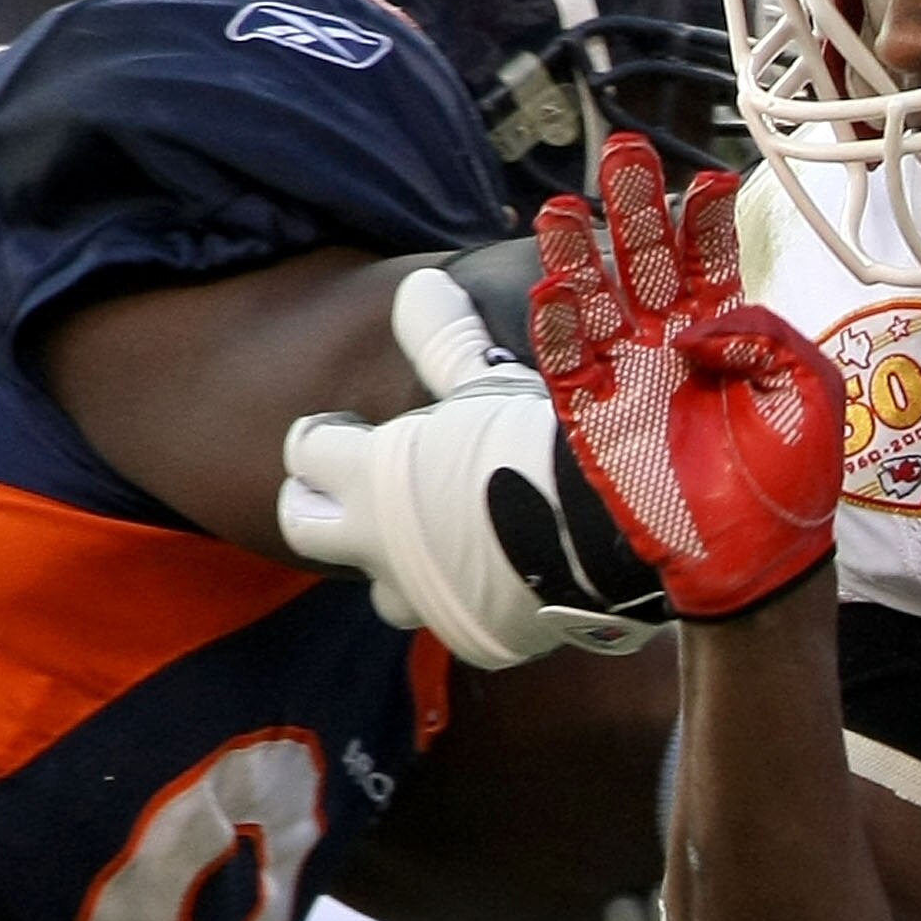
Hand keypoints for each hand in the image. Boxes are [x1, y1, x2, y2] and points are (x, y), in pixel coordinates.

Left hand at [279, 268, 669, 667]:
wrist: (615, 524)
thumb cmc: (541, 441)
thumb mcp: (491, 384)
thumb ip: (444, 341)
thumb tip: (416, 284)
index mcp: (372, 476)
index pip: (307, 452)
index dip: (325, 437)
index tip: (350, 428)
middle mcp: (381, 547)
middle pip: (305, 529)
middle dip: (325, 508)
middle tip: (361, 491)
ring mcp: (429, 599)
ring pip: (384, 590)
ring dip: (402, 567)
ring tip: (446, 539)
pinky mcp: (482, 637)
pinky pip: (463, 620)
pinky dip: (479, 599)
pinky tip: (516, 572)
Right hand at [534, 133, 842, 619]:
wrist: (760, 553)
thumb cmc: (795, 472)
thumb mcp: (808, 390)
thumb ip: (767, 338)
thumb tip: (700, 322)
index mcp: (730, 328)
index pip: (710, 255)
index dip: (706, 217)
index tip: (709, 178)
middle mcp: (673, 339)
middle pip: (645, 256)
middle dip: (633, 204)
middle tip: (625, 150)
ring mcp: (630, 373)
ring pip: (594, 297)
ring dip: (577, 253)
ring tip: (562, 206)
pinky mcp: (595, 415)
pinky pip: (567, 363)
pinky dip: (557, 328)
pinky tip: (555, 290)